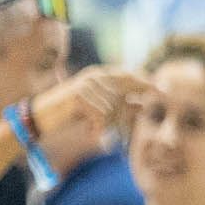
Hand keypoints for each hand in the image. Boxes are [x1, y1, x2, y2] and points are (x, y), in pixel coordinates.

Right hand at [30, 66, 149, 145]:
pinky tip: (90, 130)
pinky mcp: (79, 96)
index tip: (163, 90)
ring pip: (114, 107)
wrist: (41, 118)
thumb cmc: (72, 115)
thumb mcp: (99, 108)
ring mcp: (86, 84)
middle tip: (136, 113)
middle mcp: (93, 75)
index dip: (145, 82)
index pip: (127, 75)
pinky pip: (102, 116)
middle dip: (133, 104)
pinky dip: (98, 127)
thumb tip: (143, 105)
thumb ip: (120, 104)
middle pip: (124, 89)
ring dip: (110, 123)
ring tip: (96, 127)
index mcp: (98, 74)